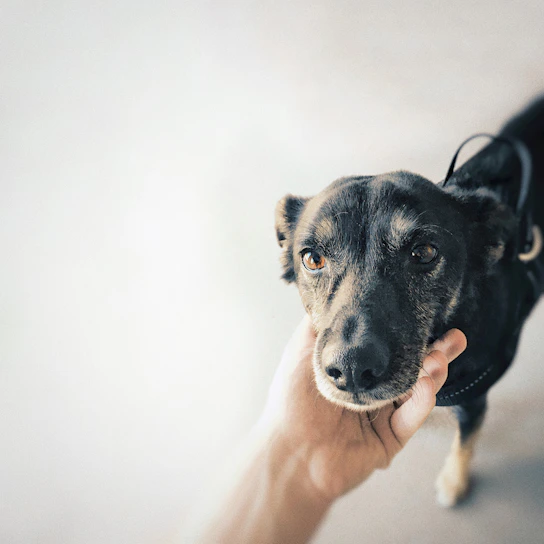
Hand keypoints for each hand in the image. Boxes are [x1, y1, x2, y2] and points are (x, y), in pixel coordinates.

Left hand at [260, 315, 466, 500]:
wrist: (288, 450)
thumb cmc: (291, 400)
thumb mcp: (302, 352)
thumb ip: (320, 326)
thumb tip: (331, 293)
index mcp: (356, 371)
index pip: (389, 349)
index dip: (408, 334)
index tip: (424, 315)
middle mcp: (372, 391)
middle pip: (411, 368)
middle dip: (436, 352)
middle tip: (455, 337)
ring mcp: (383, 416)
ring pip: (417, 391)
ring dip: (433, 372)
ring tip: (441, 355)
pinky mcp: (390, 439)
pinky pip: (411, 418)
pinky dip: (422, 401)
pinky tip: (427, 383)